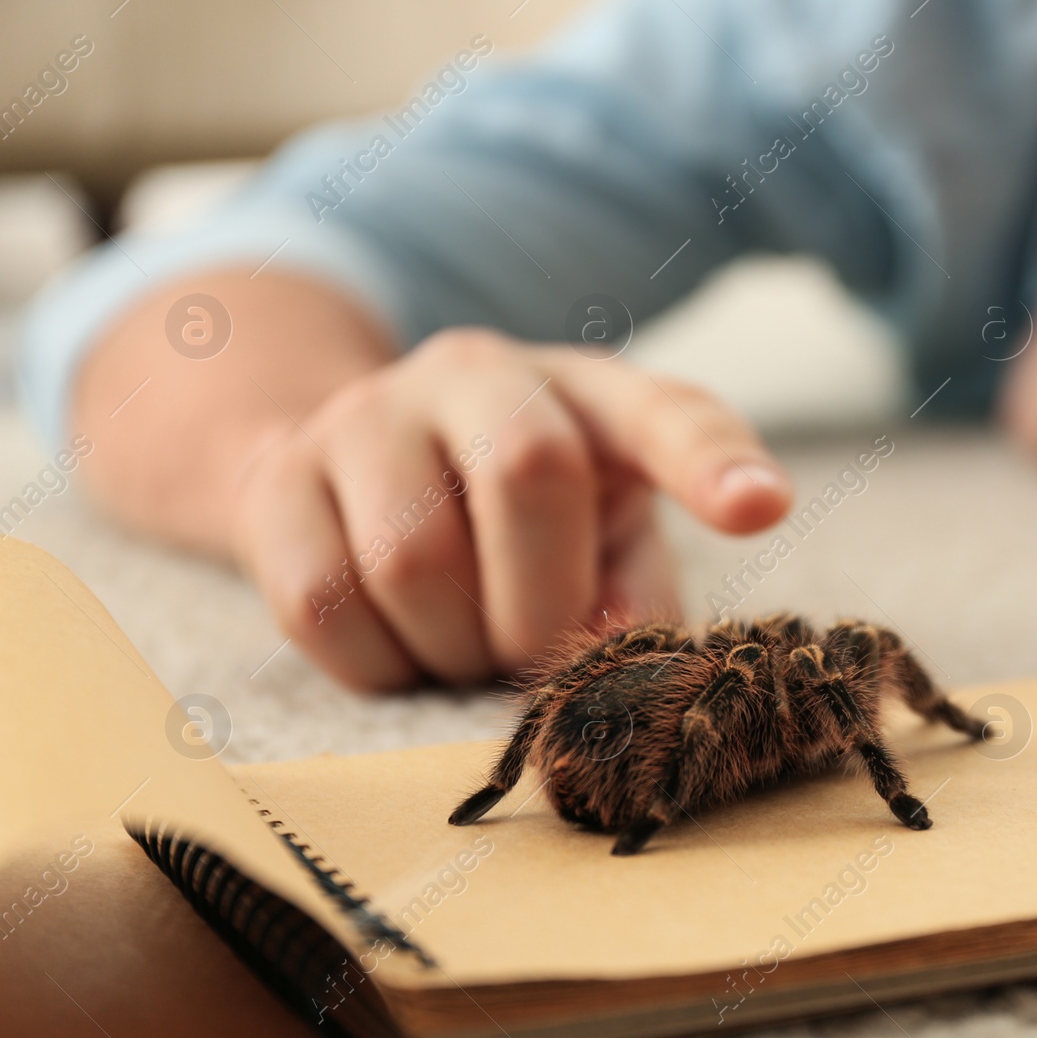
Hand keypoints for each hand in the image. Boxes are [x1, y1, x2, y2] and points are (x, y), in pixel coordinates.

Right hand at [229, 328, 790, 691]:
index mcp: (584, 390)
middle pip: (528, 471)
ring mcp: (362, 416)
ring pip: (412, 557)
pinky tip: (398, 644)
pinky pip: (324, 605)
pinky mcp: (274, 483)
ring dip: (454, 647)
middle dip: (543, 601)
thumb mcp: (603, 541)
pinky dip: (376, 665)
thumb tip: (610, 655)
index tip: (762, 508)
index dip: (711, 461)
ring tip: (464, 644)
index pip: (664, 412)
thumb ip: (635, 593)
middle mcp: (473, 373)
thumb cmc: (510, 522)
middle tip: (535, 650)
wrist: (336, 471)